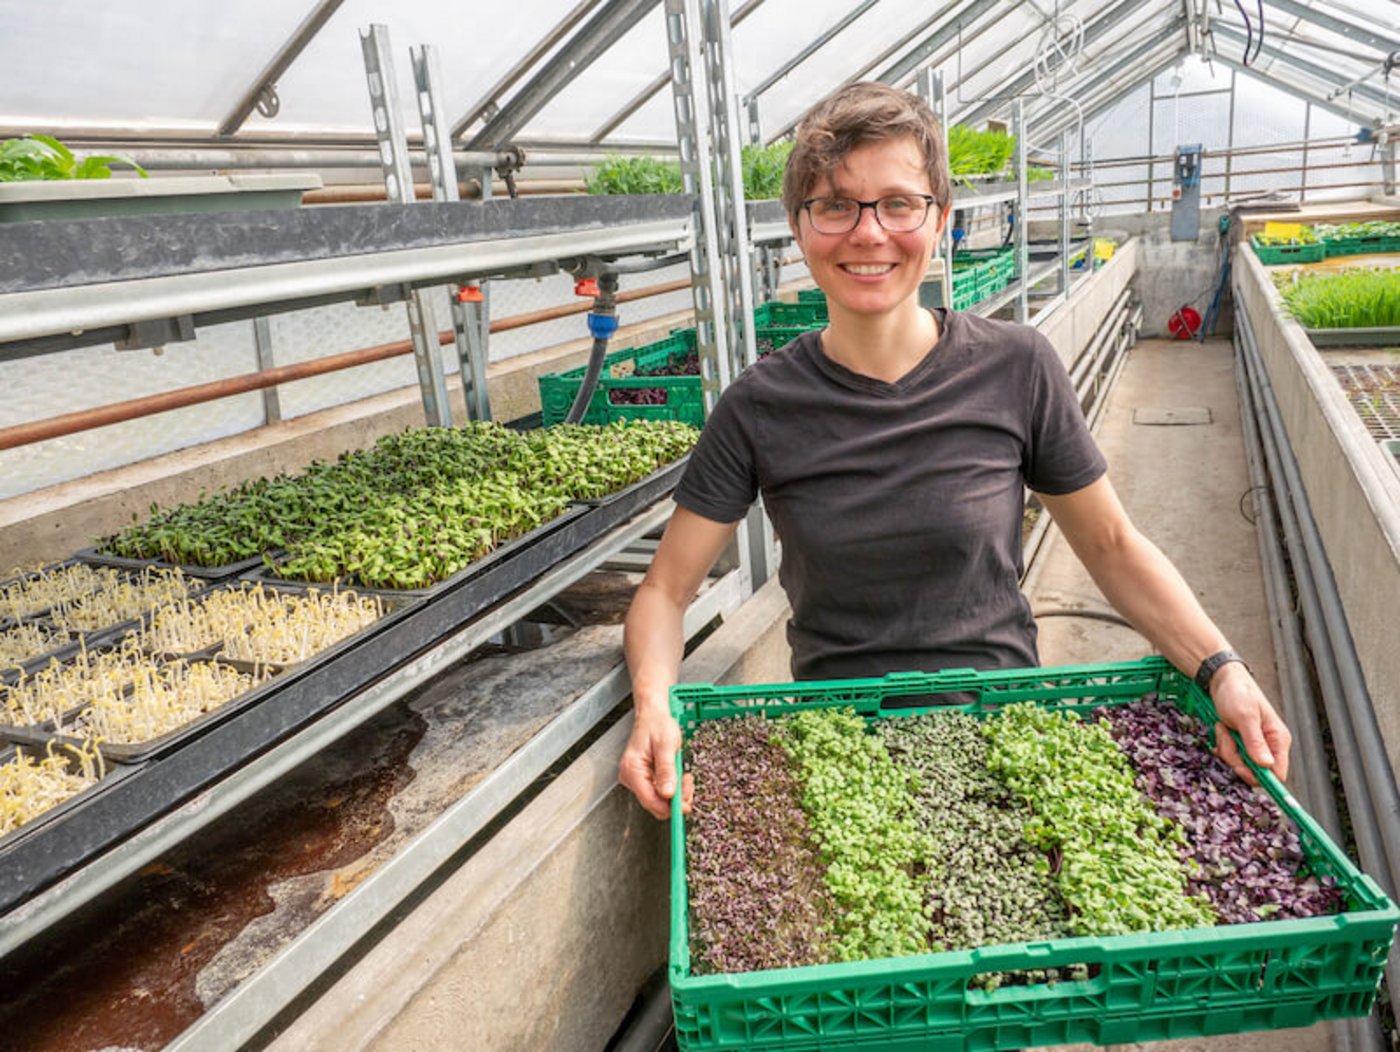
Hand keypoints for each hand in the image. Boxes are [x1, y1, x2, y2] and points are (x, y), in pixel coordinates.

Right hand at [618, 706, 691, 819]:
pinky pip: (658, 791)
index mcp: (632, 769)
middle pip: (654, 803)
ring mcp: (635, 779)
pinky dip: (672, 787)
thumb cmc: (657, 724)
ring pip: (658, 799)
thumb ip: (666, 770)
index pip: (649, 800)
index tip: (686, 806)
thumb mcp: (666, 745)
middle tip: (689, 784)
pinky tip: (678, 776)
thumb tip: (668, 793)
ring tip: (685, 777)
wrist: (653, 715)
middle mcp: (630, 777)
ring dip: (676, 792)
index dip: (669, 807)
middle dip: (675, 799)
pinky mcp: (642, 778)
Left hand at [1208, 662, 1291, 785]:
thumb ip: (1254, 742)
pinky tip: (1221, 731)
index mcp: (1278, 740)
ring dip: (1226, 747)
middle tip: (1227, 736)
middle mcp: (1269, 746)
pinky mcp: (1241, 744)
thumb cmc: (1237, 693)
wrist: (1221, 680)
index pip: (1278, 773)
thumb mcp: (1245, 716)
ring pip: (1239, 764)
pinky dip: (1222, 746)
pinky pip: (1231, 756)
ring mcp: (1254, 746)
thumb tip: (1266, 765)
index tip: (1240, 767)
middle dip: (1235, 757)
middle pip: (1254, 771)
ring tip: (1224, 727)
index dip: (1260, 777)